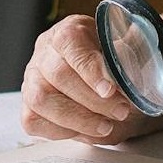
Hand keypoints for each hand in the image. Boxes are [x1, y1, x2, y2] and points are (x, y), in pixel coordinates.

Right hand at [21, 14, 144, 142]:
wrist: (113, 91)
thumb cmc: (117, 69)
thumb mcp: (130, 56)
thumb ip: (130, 54)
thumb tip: (135, 52)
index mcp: (70, 31)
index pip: (69, 41)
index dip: (89, 67)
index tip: (109, 89)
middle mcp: (45, 52)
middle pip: (58, 74)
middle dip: (92, 99)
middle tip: (120, 110)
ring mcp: (32, 79)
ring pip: (41, 99)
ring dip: (77, 118)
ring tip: (106, 126)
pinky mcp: (28, 106)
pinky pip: (34, 121)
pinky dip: (63, 131)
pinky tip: (86, 130)